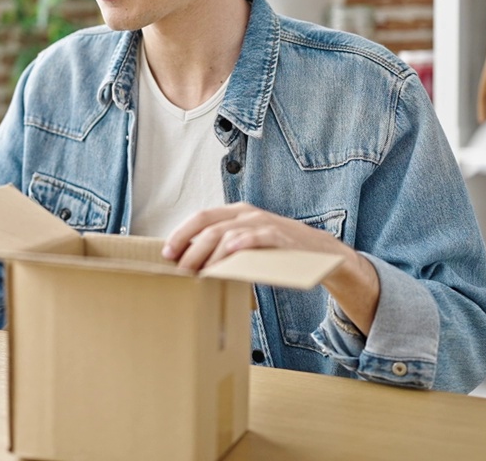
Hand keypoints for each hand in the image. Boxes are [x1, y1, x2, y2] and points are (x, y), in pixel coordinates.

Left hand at [162, 203, 379, 331]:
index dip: (182, 234)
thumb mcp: (246, 245)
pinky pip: (258, 236)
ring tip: (201, 272)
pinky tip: (230, 251)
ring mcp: (264, 223)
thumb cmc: (275, 251)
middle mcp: (246, 213)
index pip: (201, 217)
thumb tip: (192, 267)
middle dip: (191, 249)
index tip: (167, 253)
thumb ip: (223, 250)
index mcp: (235, 212)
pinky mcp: (280, 236)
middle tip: (181, 270)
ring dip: (211, 255)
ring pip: (229, 233)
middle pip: (210, 226)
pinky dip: (243, 242)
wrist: (318, 253)